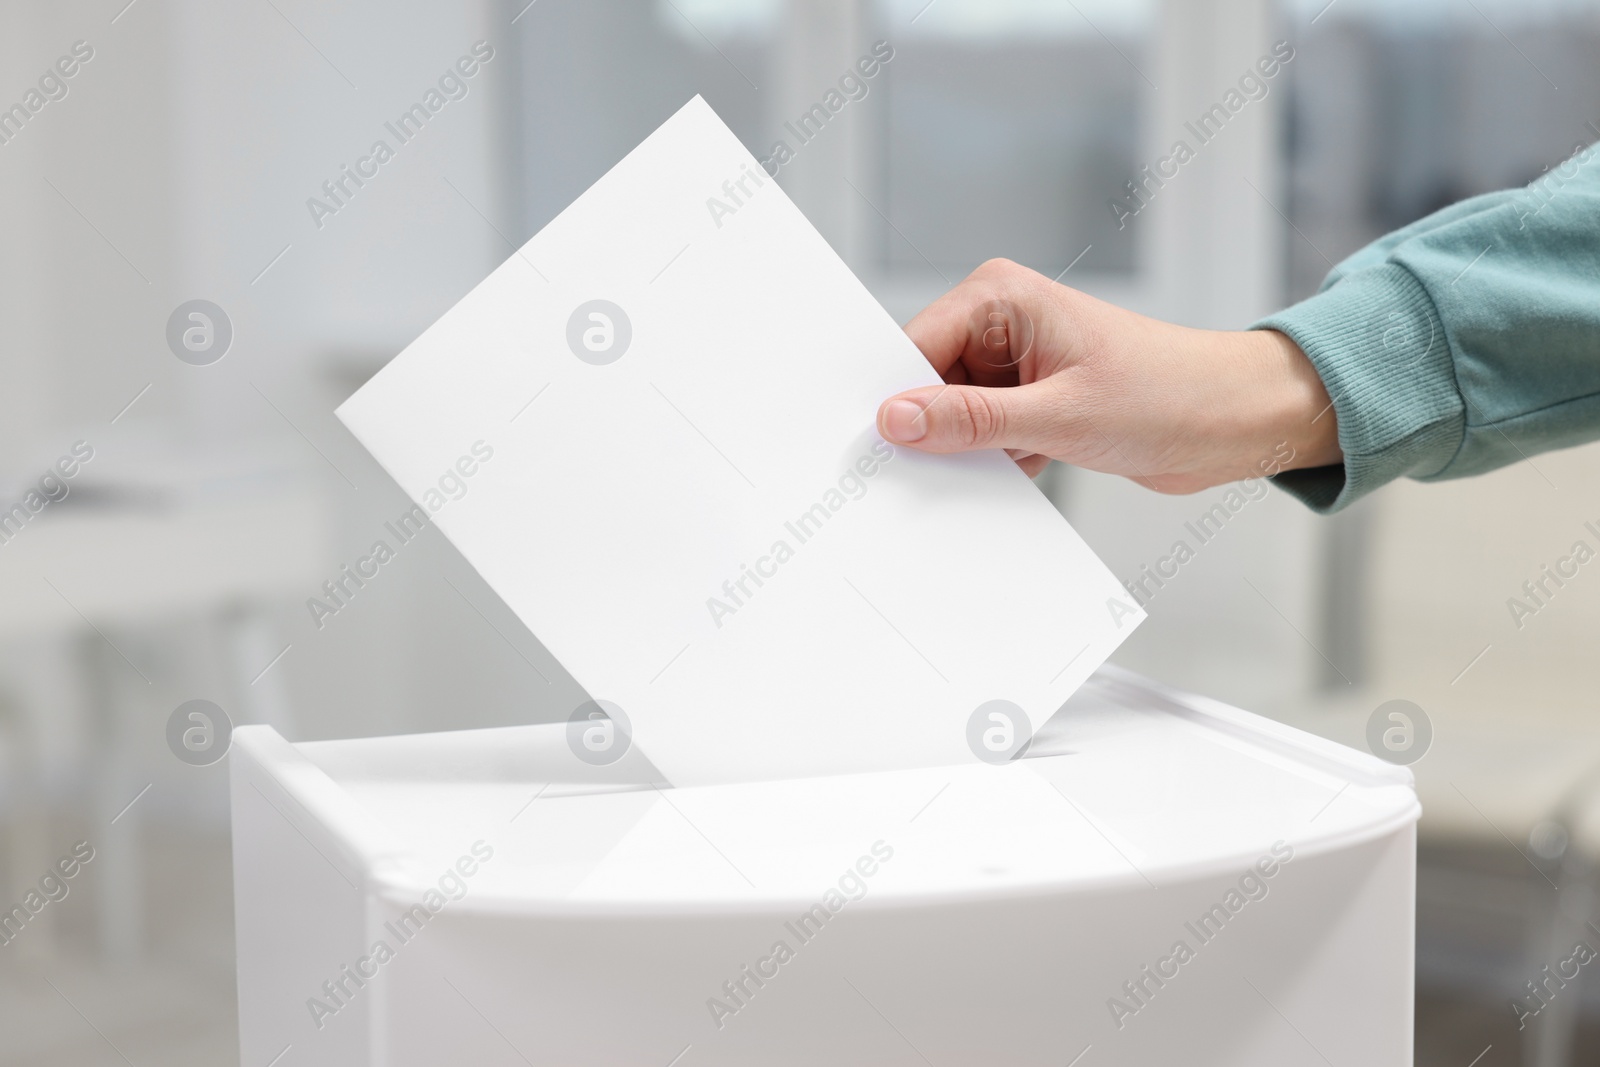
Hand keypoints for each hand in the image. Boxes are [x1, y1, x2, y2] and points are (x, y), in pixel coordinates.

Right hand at [876, 259, 1340, 492]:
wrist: (1236, 422)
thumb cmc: (1170, 394)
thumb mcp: (1059, 415)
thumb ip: (970, 420)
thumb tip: (896, 419)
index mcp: (1002, 296)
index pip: (915, 346)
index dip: (896, 398)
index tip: (877, 448)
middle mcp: (1003, 322)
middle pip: (927, 381)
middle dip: (931, 429)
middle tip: (929, 471)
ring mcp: (1017, 363)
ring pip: (953, 414)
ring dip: (967, 450)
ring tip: (1004, 463)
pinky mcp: (1032, 400)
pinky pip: (983, 434)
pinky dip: (992, 460)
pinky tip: (1023, 470)